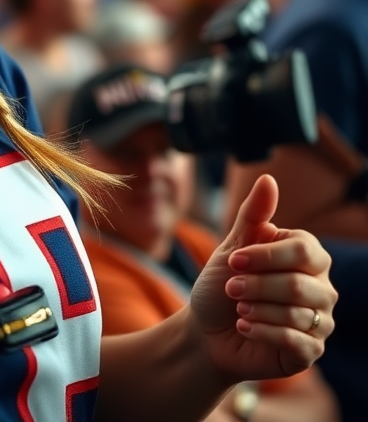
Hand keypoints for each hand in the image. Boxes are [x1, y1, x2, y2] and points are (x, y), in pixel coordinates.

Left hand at [189, 174, 335, 382]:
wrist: (207, 330)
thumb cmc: (222, 282)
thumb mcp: (232, 246)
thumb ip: (253, 215)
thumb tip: (269, 178)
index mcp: (306, 256)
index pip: (302, 250)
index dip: (265, 256)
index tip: (233, 260)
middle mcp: (322, 287)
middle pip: (298, 285)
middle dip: (255, 286)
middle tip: (231, 288)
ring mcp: (321, 321)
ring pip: (297, 314)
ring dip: (256, 309)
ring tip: (238, 308)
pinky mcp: (312, 351)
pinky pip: (296, 342)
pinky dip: (262, 331)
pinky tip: (245, 326)